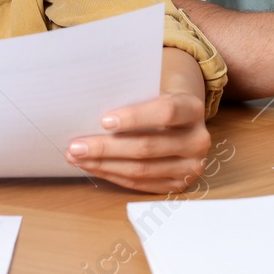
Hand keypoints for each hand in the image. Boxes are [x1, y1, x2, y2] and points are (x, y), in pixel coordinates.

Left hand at [66, 48, 210, 192]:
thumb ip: (131, 97)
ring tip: (76, 158)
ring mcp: (190, 166)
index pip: (165, 112)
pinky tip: (93, 167)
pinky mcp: (178, 185)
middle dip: (106, 148)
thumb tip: (87, 110)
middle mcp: (197, 140)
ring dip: (104, 165)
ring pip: (141, 170)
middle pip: (147, 147)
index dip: (134, 117)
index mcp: (192, 108)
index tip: (103, 120)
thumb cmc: (158, 97)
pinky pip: (140, 184)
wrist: (183, 117)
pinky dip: (113, 175)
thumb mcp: (153, 88)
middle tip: (75, 146)